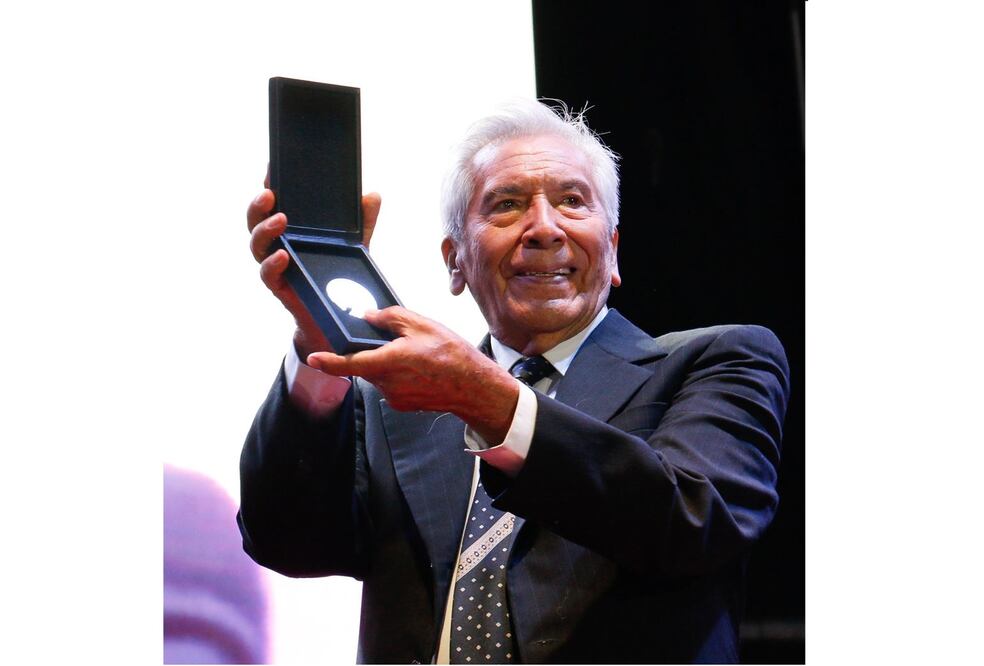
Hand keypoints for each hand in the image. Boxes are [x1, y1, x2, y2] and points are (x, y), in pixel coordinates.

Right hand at [246, 168, 381, 356]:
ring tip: (280, 219)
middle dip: (258, 205)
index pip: (274, 203)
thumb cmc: (336, 271)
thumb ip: (362, 221)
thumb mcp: (352, 243)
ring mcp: (274, 264)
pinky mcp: (278, 286)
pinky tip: (283, 255)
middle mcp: (276, 243)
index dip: (268, 184)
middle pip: (255, 220)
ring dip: (264, 230)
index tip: (271, 167)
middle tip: (269, 193)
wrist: (335, 314)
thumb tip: (372, 194)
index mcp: (289, 228)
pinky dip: (273, 263)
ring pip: (256, 245)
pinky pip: (267, 274)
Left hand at [307, 306, 520, 443]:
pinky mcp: (401, 405)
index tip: (313, 358)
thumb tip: (369, 315)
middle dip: (373, 352)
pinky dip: (398, 376)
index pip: (349, 363)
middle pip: (365, 365)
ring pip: (378, 375)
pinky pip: (390, 386)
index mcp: (390, 361)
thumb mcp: (422, 324)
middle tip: (399, 343)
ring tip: (416, 358)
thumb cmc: (452, 355)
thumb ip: (390, 317)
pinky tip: (419, 371)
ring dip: (388, 364)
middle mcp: (388, 382)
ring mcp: (394, 397)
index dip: (328, 362)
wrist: (473, 386)